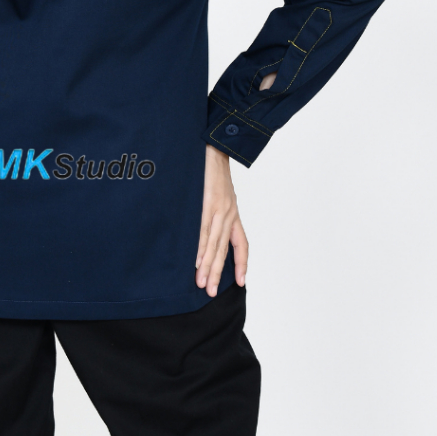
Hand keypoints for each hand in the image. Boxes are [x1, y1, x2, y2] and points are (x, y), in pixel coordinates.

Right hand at [196, 145, 247, 295]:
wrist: (213, 144)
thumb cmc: (210, 167)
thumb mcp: (217, 191)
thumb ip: (213, 208)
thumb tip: (202, 223)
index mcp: (232, 211)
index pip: (241, 243)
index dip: (241, 263)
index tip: (240, 282)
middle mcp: (228, 213)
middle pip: (224, 250)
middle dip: (216, 273)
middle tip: (208, 292)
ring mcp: (219, 208)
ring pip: (213, 244)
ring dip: (207, 266)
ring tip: (201, 283)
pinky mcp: (208, 202)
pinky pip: (203, 230)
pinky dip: (199, 247)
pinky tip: (195, 260)